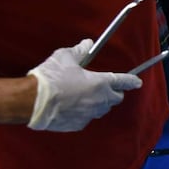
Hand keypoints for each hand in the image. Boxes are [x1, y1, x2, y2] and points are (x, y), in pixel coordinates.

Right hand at [27, 39, 142, 131]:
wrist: (31, 102)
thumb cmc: (50, 77)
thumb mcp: (66, 57)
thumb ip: (80, 51)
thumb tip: (88, 43)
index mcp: (101, 82)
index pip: (124, 81)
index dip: (132, 81)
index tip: (137, 82)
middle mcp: (99, 100)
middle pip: (116, 98)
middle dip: (114, 92)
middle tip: (104, 86)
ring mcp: (89, 114)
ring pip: (102, 109)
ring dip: (100, 103)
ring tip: (87, 96)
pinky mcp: (78, 125)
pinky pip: (87, 118)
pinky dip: (85, 113)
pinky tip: (74, 107)